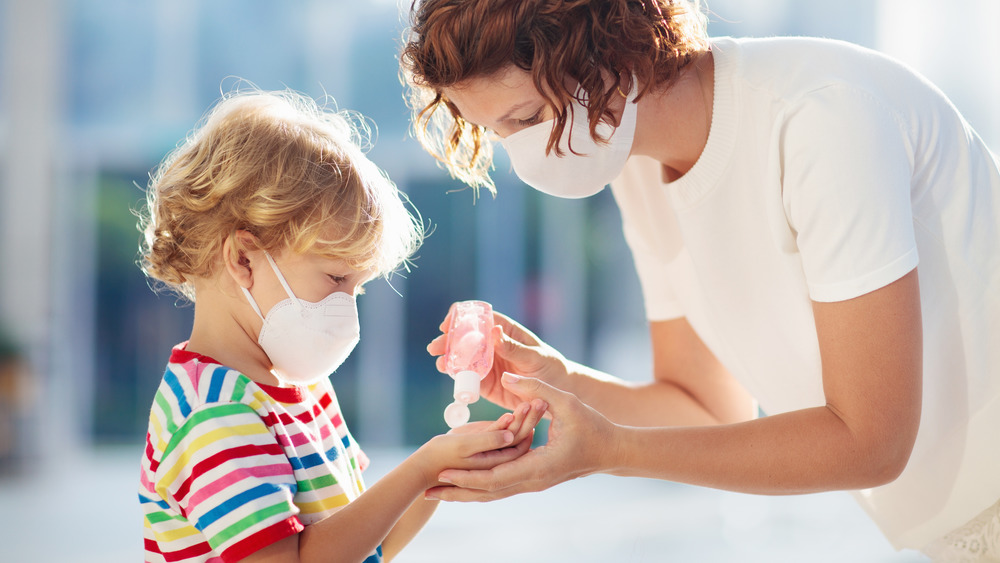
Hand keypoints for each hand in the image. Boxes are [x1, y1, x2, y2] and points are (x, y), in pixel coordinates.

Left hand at [425, 373, 616, 501]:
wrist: (613, 451)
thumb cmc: (594, 427)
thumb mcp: (567, 402)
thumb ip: (536, 388)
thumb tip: (508, 374)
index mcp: (540, 467)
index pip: (497, 477)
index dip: (469, 476)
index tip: (444, 473)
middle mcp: (533, 480)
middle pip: (488, 493)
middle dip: (457, 493)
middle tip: (428, 492)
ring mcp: (533, 483)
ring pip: (493, 494)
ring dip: (465, 494)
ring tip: (436, 494)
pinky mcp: (533, 479)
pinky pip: (501, 487)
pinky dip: (480, 488)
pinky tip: (462, 486)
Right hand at [427, 308, 570, 411]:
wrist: (556, 396)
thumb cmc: (551, 369)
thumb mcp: (535, 357)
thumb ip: (514, 348)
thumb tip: (494, 331)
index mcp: (506, 332)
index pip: (481, 319)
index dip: (462, 318)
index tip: (447, 322)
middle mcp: (493, 347)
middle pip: (466, 339)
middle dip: (448, 341)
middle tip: (435, 347)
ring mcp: (488, 365)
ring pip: (463, 359)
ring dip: (449, 359)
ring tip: (440, 363)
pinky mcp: (487, 384)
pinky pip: (469, 379)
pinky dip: (457, 377)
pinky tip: (448, 375)